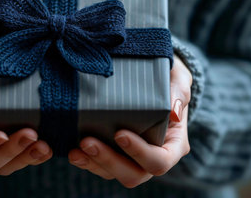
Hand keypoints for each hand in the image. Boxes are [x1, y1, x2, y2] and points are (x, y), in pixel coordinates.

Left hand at [68, 54, 191, 187]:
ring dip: (93, 163)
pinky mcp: (113, 153)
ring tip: (76, 149)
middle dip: (109, 161)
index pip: (159, 161)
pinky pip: (99, 166)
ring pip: (112, 173)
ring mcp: (131, 158)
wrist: (154, 77)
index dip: (140, 153)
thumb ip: (178, 92)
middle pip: (133, 174)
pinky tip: (71, 150)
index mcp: (173, 145)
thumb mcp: (178, 78)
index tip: (120, 133)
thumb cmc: (168, 78)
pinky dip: (85, 160)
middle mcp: (152, 157)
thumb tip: (174, 112)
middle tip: (88, 142)